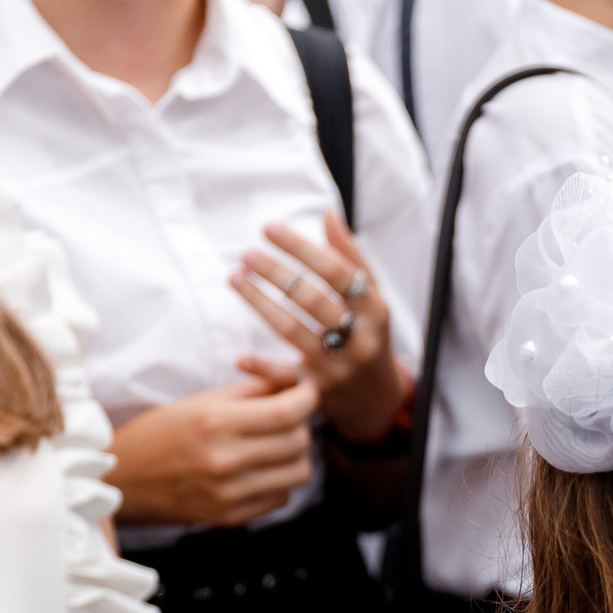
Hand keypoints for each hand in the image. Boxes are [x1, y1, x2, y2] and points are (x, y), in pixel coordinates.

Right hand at [107, 372, 319, 528]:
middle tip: (287, 416)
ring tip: (275, 445)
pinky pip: (281, 498)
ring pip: (299, 473)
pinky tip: (259, 470)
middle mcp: (224, 461)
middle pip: (299, 442)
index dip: (308, 397)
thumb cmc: (159, 433)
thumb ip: (251, 391)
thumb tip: (295, 381)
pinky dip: (280, 481)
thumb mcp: (200, 402)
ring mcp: (229, 494)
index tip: (309, 389)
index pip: (287, 412)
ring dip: (295, 455)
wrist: (123, 480)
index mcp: (215, 424)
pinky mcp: (231, 517)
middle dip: (301, 424)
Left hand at [233, 215, 412, 444]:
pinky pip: (287, 379)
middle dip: (277, 273)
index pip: (337, 272)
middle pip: (313, 299)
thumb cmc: (368, 335)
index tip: (269, 229)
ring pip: (294, 331)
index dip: (301, 248)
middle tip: (247, 254)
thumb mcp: (371, 299)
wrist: (377, 398)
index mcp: (375, 310)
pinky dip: (263, 368)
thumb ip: (351, 258)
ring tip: (235, 277)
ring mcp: (339, 367)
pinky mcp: (319, 392)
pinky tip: (241, 357)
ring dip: (260, 303)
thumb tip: (329, 214)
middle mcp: (360, 339)